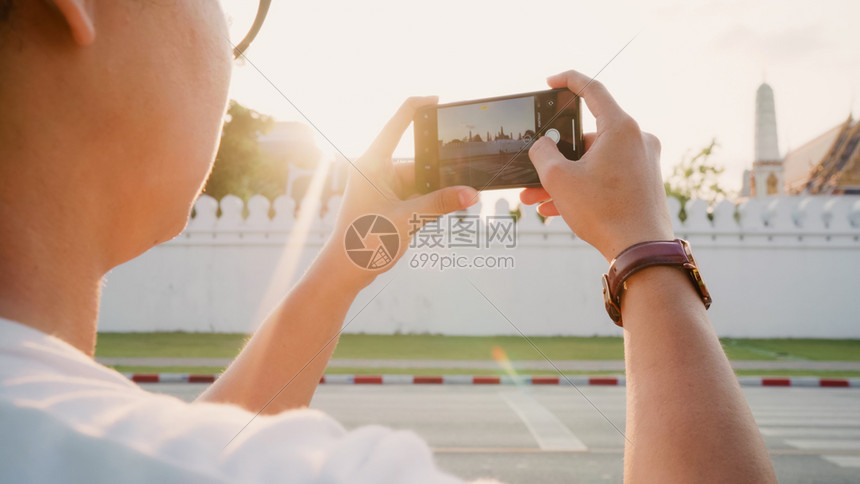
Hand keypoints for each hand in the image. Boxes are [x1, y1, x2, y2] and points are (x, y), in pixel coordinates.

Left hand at [318, 96, 477, 288]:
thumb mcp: (407, 220)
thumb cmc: (363, 242)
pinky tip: (439, 213)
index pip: (397, 124)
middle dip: (440, 172)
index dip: (417, 107)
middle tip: (462, 182)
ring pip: (420, 180)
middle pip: (418, 160)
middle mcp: (375, 170)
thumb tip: (471, 193)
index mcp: (371, 162)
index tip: (437, 99)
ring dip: (435, 192)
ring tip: (447, 204)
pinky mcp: (387, 202)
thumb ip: (441, 204)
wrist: (345, 271)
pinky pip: (416, 195)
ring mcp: (381, 186)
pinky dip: (429, 202)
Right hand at [521, 70, 672, 261]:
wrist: (641, 250)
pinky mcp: (644, 182)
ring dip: (565, 177)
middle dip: (555, 156)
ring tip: (537, 197)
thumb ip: (543, 153)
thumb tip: (543, 145)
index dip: (568, 81)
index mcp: (620, 128)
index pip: (593, 89)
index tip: (551, 82)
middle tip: (532, 169)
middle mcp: (637, 139)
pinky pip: (606, 176)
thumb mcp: (559, 179)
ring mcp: (643, 162)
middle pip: (587, 136)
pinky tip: (556, 208)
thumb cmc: (604, 213)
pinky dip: (583, 187)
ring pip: (593, 161)